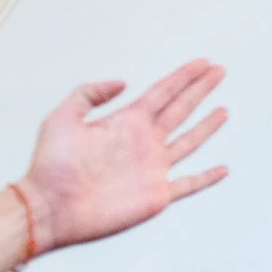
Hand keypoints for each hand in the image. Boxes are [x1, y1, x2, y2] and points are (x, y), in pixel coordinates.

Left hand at [15, 63, 227, 254]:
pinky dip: (207, 178)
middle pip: (181, 109)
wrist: (48, 208)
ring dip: (207, 126)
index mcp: (127, 123)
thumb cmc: (50, 166)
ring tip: (223, 111)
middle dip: (201, 90)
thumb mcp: (61, 119)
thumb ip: (88, 94)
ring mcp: (152, 169)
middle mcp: (144, 143)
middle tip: (219, 71)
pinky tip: (222, 169)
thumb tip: (122, 82)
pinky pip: (189, 184)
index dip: (184, 77)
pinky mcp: (156, 195)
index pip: (163, 93)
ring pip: (189, 142)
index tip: (203, 63)